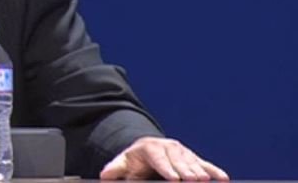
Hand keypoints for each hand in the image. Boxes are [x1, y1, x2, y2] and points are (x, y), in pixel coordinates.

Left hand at [100, 137, 228, 180]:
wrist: (148, 149)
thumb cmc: (135, 160)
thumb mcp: (123, 163)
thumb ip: (115, 170)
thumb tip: (104, 176)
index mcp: (151, 148)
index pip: (160, 160)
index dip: (167, 169)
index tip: (174, 179)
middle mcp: (169, 148)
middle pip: (179, 162)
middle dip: (186, 172)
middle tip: (193, 181)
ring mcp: (183, 153)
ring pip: (193, 163)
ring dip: (201, 172)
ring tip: (205, 181)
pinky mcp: (194, 158)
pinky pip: (205, 164)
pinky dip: (214, 171)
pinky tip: (223, 179)